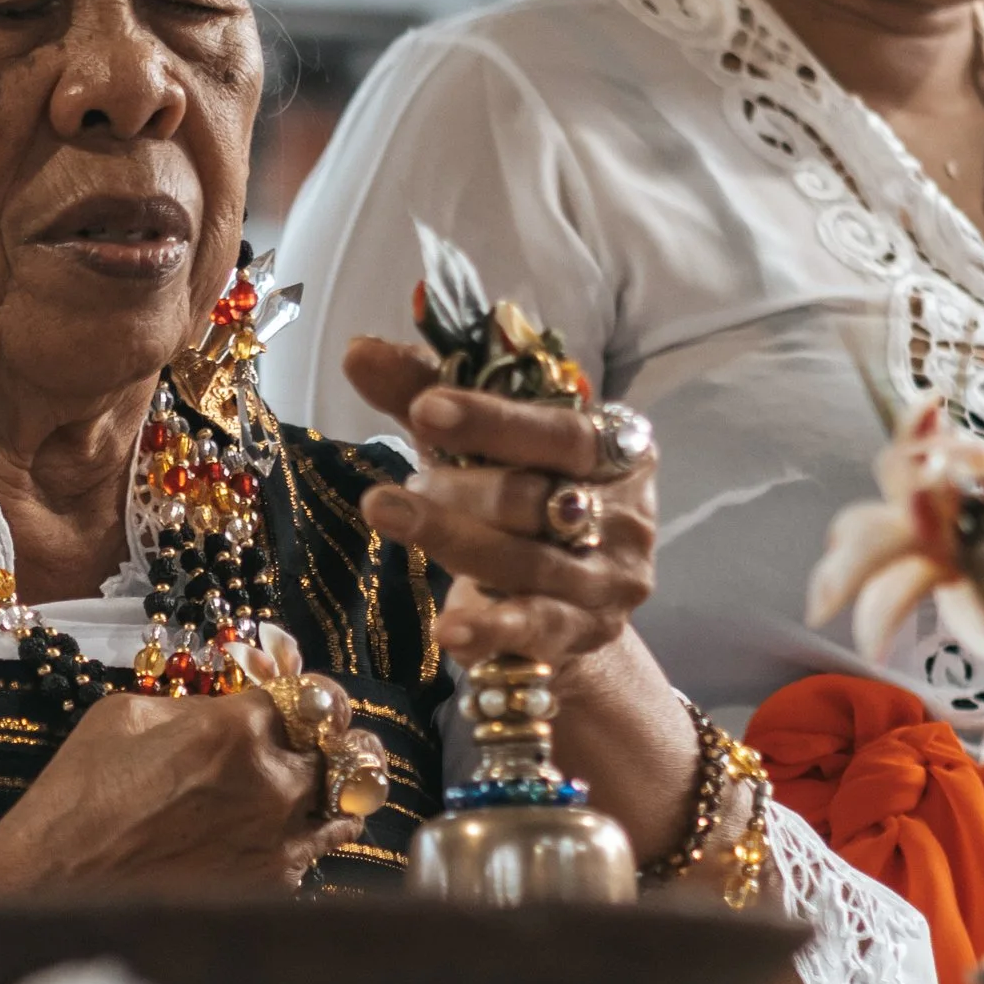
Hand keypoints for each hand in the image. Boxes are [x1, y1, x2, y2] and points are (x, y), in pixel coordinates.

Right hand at [0, 686, 359, 906]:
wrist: (56, 881)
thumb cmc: (79, 794)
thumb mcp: (127, 715)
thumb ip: (195, 705)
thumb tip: (226, 705)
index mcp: (238, 726)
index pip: (306, 696)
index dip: (303, 695)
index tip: (301, 701)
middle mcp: (272, 782)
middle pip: (337, 750)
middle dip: (327, 742)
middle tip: (321, 741)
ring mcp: (278, 839)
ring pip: (342, 806)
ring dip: (332, 793)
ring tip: (323, 790)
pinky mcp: (270, 885)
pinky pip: (314, 854)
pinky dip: (307, 841)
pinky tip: (287, 834)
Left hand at [343, 334, 657, 676]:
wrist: (564, 602)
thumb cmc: (515, 499)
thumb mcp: (474, 444)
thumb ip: (422, 393)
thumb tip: (357, 351)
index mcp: (618, 447)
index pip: (560, 430)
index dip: (493, 419)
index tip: (426, 409)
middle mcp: (626, 511)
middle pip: (539, 497)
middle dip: (461, 488)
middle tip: (398, 484)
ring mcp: (612, 579)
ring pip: (529, 560)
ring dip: (451, 539)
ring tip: (387, 516)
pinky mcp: (588, 632)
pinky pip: (537, 627)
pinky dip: (492, 629)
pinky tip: (448, 633)